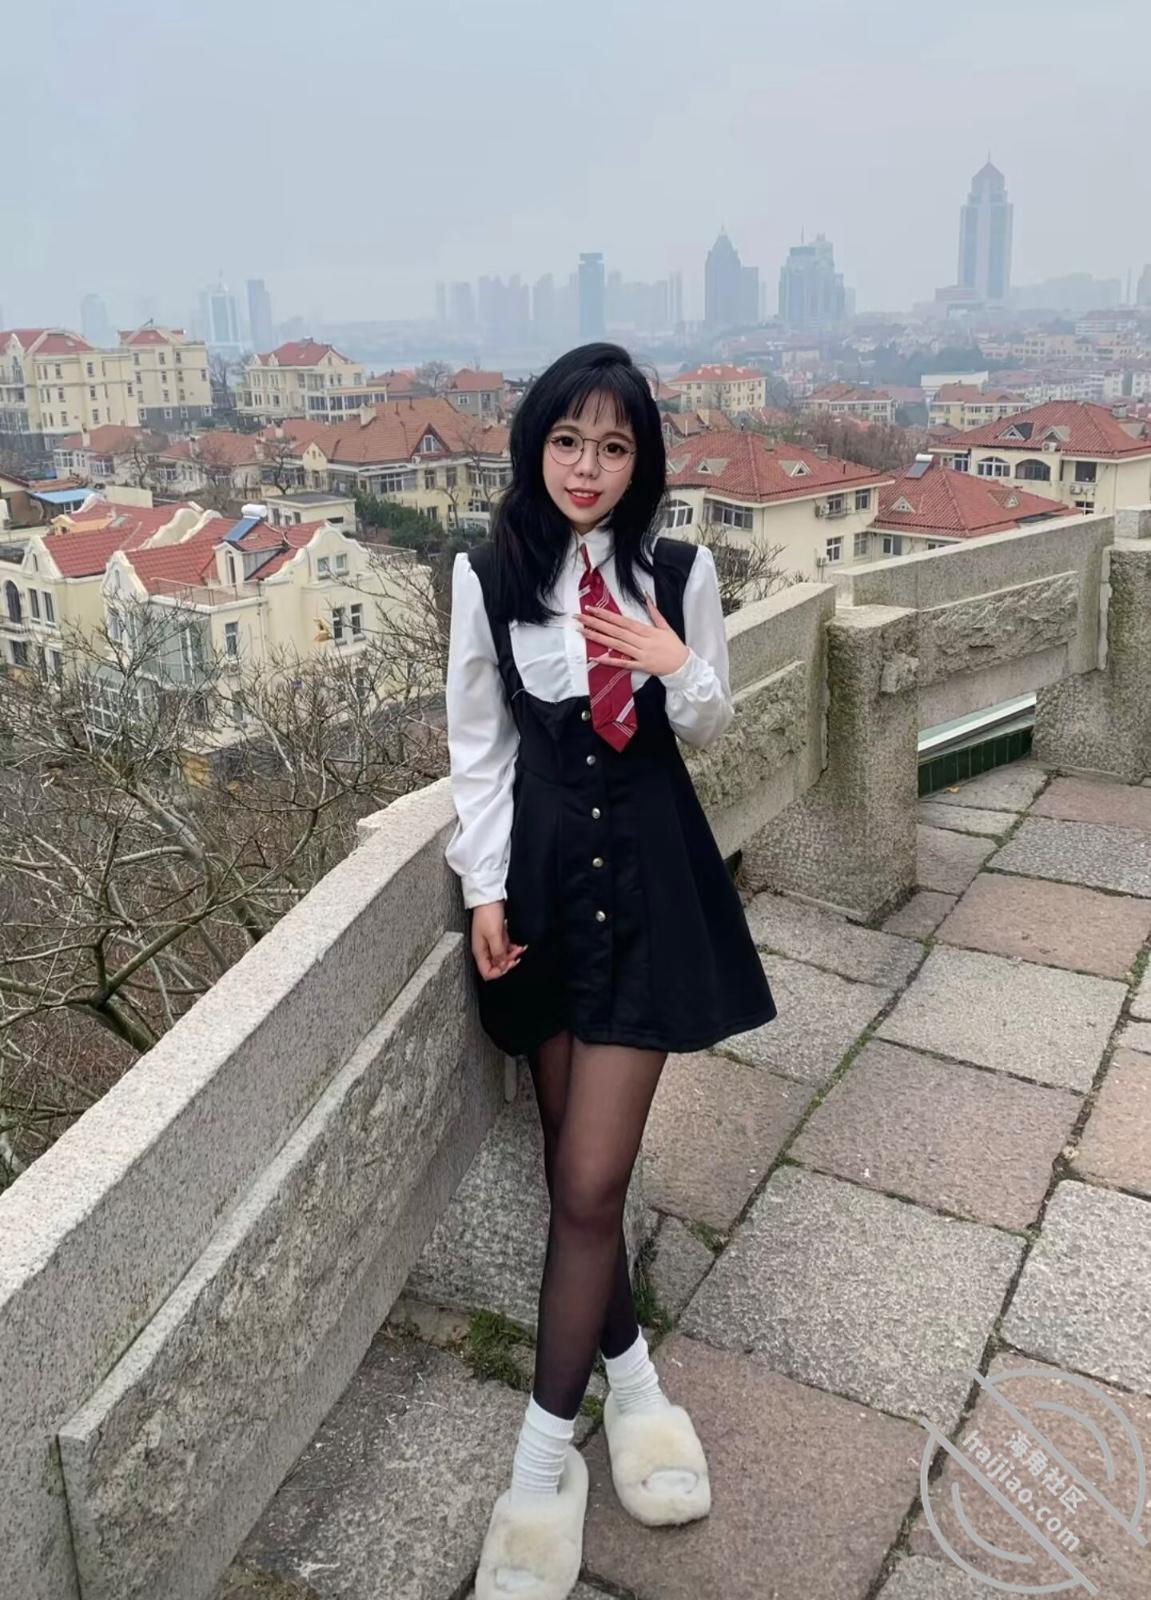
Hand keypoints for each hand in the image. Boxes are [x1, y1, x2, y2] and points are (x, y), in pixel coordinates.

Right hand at [471, 901, 526, 980]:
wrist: (489, 898)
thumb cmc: (487, 913)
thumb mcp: (494, 935)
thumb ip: (498, 952)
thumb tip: (502, 966)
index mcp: (479, 951)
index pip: (487, 972)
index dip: (499, 972)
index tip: (509, 964)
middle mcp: (483, 949)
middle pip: (495, 966)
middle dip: (508, 963)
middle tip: (516, 956)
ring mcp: (490, 943)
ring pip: (502, 957)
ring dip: (512, 955)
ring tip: (519, 949)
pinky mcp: (496, 937)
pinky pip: (504, 948)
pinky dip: (512, 948)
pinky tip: (517, 945)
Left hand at [573, 594, 690, 676]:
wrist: (683, 666)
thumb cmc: (674, 646)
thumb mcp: (666, 626)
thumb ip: (655, 612)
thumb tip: (647, 597)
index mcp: (647, 630)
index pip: (622, 621)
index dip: (606, 615)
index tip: (592, 609)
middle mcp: (641, 641)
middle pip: (615, 630)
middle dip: (596, 623)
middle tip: (580, 617)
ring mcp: (640, 654)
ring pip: (616, 645)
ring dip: (599, 638)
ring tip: (583, 632)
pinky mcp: (640, 666)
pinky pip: (622, 663)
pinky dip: (609, 661)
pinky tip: (596, 657)